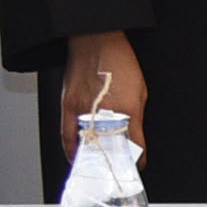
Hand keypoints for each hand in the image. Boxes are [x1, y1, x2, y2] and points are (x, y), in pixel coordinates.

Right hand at [66, 35, 143, 157]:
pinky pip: (67, 135)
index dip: (138, 158)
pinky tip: (75, 155)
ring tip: (97, 164)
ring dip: (92, 157)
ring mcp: (84, 109)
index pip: (135, 144)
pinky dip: (72, 148)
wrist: (96, 39)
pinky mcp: (68, 105)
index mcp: (127, 107)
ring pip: (87, 144)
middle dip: (113, 161)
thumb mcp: (139, 91)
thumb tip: (137, 140)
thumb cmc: (119, 60)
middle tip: (116, 167)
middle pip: (109, 148)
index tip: (139, 163)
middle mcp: (105, 112)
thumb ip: (137, 118)